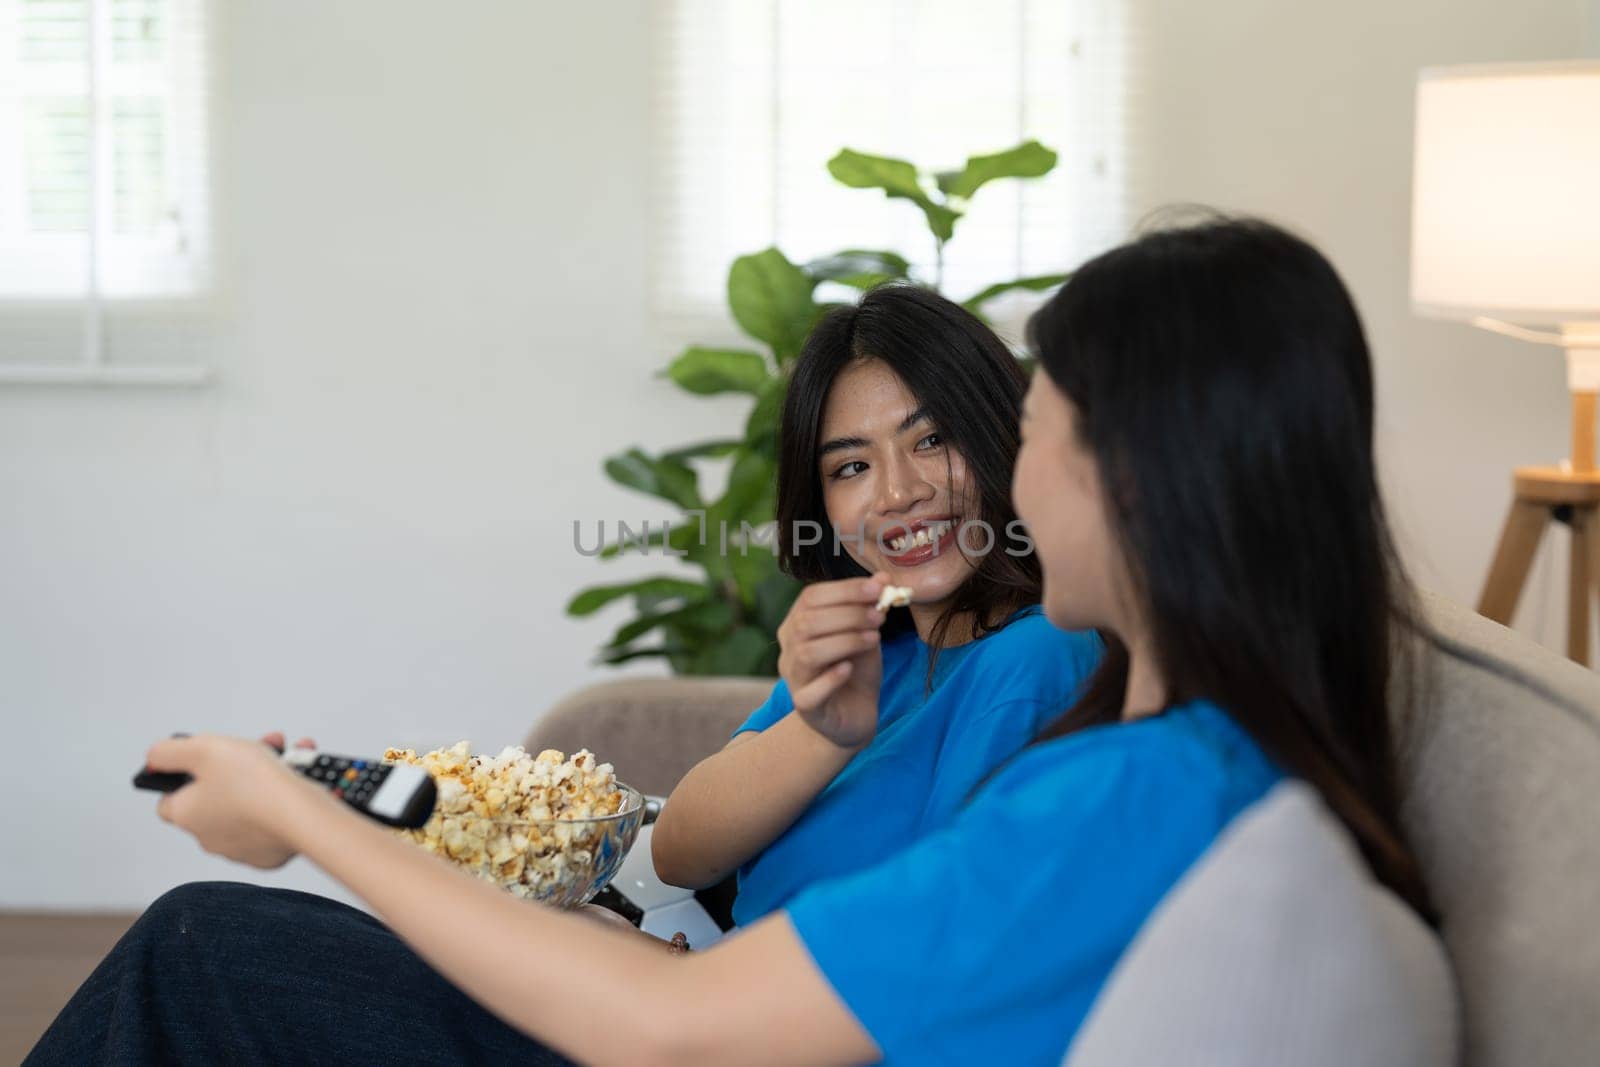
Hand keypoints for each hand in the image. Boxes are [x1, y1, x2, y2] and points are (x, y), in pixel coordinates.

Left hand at [146, 734, 313, 868]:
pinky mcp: (269, 854)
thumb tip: (154, 757)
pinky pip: (271, 823)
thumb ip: (169, 751)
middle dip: (237, 769)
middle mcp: (207, 837)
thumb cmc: (253, 782)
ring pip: (247, 806)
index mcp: (185, 814)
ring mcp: (239, 849)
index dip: (184, 775)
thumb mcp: (203, 748)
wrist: (301, 815)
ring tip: (290, 759)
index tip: (206, 760)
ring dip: (264, 780)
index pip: (169, 798)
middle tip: (260, 749)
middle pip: (215, 795)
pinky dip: (281, 804)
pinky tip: (297, 785)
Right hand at [776, 573, 888, 748]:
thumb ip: (869, 608)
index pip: (810, 597)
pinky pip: (809, 693)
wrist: (854, 714)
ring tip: (875, 639)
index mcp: (798, 623)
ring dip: (845, 641)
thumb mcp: (865, 633)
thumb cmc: (855, 668)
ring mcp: (794, 679)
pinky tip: (849, 669)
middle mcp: (789, 649)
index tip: (877, 588)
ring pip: (807, 653)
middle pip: (807, 623)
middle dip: (848, 615)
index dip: (844, 590)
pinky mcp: (806, 708)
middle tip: (879, 617)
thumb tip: (883, 578)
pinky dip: (830, 678)